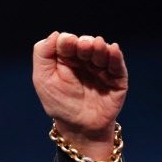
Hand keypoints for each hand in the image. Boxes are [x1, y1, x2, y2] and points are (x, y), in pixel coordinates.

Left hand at [32, 31, 127, 158]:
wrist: (78, 127)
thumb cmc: (59, 103)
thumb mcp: (43, 78)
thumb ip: (43, 55)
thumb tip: (56, 33)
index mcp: (66, 58)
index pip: (67, 42)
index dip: (67, 40)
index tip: (66, 42)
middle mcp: (85, 61)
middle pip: (86, 44)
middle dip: (84, 43)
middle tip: (83, 45)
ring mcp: (101, 69)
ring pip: (102, 52)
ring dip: (99, 48)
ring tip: (97, 45)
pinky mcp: (117, 79)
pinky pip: (118, 65)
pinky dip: (115, 56)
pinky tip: (112, 49)